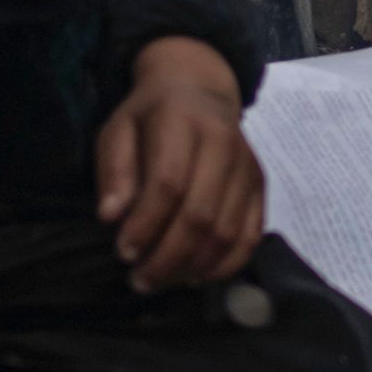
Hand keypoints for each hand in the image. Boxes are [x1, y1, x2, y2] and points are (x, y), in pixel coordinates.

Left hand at [96, 36, 263, 291]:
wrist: (199, 90)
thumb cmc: (149, 117)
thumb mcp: (118, 131)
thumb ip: (114, 171)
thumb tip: (111, 216)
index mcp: (183, 122)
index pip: (168, 183)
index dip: (145, 224)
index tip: (123, 252)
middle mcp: (224, 143)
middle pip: (200, 214)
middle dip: (167, 257)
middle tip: (139, 279)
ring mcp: (247, 167)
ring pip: (227, 231)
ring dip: (192, 267)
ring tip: (162, 281)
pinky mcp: (260, 186)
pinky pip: (251, 236)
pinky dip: (225, 265)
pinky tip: (195, 275)